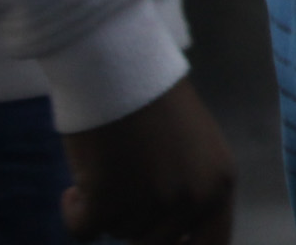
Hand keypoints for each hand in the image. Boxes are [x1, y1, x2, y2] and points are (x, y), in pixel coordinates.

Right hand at [61, 78, 232, 244]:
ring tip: (110, 163)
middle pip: (154, 241)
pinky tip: (78, 184)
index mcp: (219, 184)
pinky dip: (75, 211)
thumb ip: (190, 191)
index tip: (166, 244)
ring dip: (106, 207)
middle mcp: (192, 199)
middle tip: (122, 188)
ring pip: (118, 231)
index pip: (213, 244)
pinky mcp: (108, 203)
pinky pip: (83, 230)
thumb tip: (177, 240)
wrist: (120, 68)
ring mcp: (152, 204)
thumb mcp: (193, 150)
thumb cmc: (153, 102)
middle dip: (133, 220)